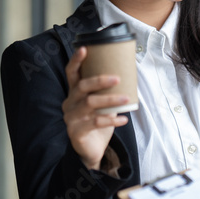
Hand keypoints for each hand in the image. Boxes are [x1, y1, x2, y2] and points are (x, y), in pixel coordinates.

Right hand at [62, 46, 128, 170]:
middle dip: (100, 80)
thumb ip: (108, 91)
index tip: (85, 48)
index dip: (76, 61)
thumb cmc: (98, 122)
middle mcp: (70, 103)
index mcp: (74, 93)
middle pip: (82, 87)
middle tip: (118, 78)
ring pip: (90, 104)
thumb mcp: (102, 104)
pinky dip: (111, 119)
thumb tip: (129, 73)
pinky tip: (123, 119)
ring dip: (110, 100)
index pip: (71, 73)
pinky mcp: (76, 132)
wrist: (91, 150)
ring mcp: (71, 118)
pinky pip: (95, 122)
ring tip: (127, 99)